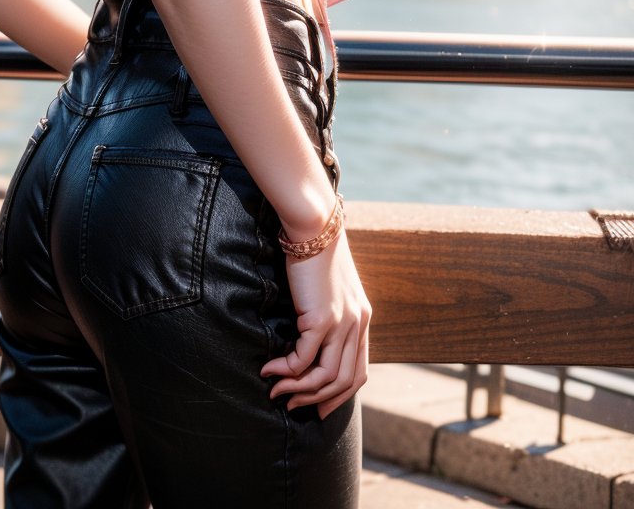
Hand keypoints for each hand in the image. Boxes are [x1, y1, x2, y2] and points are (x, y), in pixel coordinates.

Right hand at [259, 230, 370, 419]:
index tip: (318, 407)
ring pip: (325, 377)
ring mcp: (342, 323)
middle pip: (344, 381)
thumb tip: (312, 335)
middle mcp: (357, 324)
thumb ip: (330, 312)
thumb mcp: (331, 287)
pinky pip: (304, 359)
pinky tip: (270, 370)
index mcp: (363, 318)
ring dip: (299, 390)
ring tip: (276, 392)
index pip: (358, 371)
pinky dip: (286, 371)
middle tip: (293, 405)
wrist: (314, 226)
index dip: (339, 395)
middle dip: (317, 401)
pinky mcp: (322, 318)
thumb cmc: (316, 252)